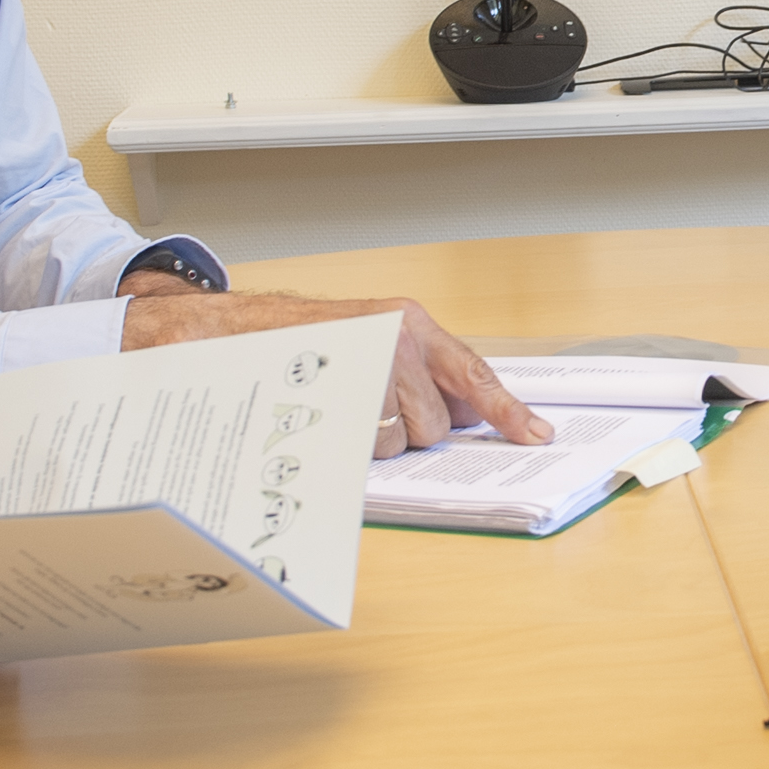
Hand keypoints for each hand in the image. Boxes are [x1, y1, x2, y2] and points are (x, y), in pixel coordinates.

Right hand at [120, 287, 550, 453]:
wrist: (233, 330)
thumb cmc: (303, 343)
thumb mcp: (372, 344)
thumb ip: (418, 375)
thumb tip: (460, 419)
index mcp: (416, 325)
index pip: (474, 375)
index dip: (506, 411)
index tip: (535, 434)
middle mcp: (402, 337)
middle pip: (437, 425)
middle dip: (407, 431)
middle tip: (368, 407)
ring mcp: (375, 357)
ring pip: (404, 439)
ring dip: (376, 439)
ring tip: (342, 406)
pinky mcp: (347, 379)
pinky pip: (372, 441)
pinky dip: (353, 443)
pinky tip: (331, 414)